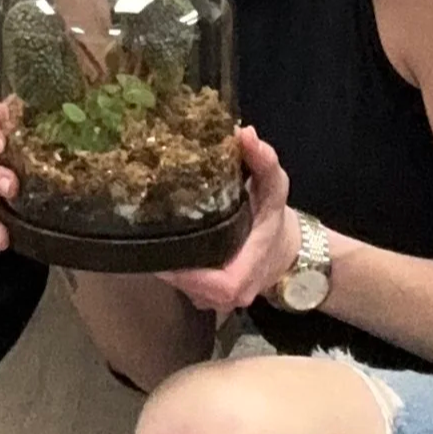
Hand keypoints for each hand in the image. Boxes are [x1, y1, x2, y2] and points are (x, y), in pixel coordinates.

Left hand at [165, 126, 295, 313]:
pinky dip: (175, 265)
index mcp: (245, 274)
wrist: (287, 249)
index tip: (162, 247)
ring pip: (184, 286)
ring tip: (148, 229)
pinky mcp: (209, 296)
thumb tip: (245, 133)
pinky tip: (163, 239)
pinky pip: (186, 284)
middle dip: (167, 261)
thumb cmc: (275, 218)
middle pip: (189, 286)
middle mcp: (231, 295)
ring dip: (167, 262)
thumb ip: (263, 161)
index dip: (186, 273)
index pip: (214, 286)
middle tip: (145, 227)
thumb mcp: (274, 186)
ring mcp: (218, 301)